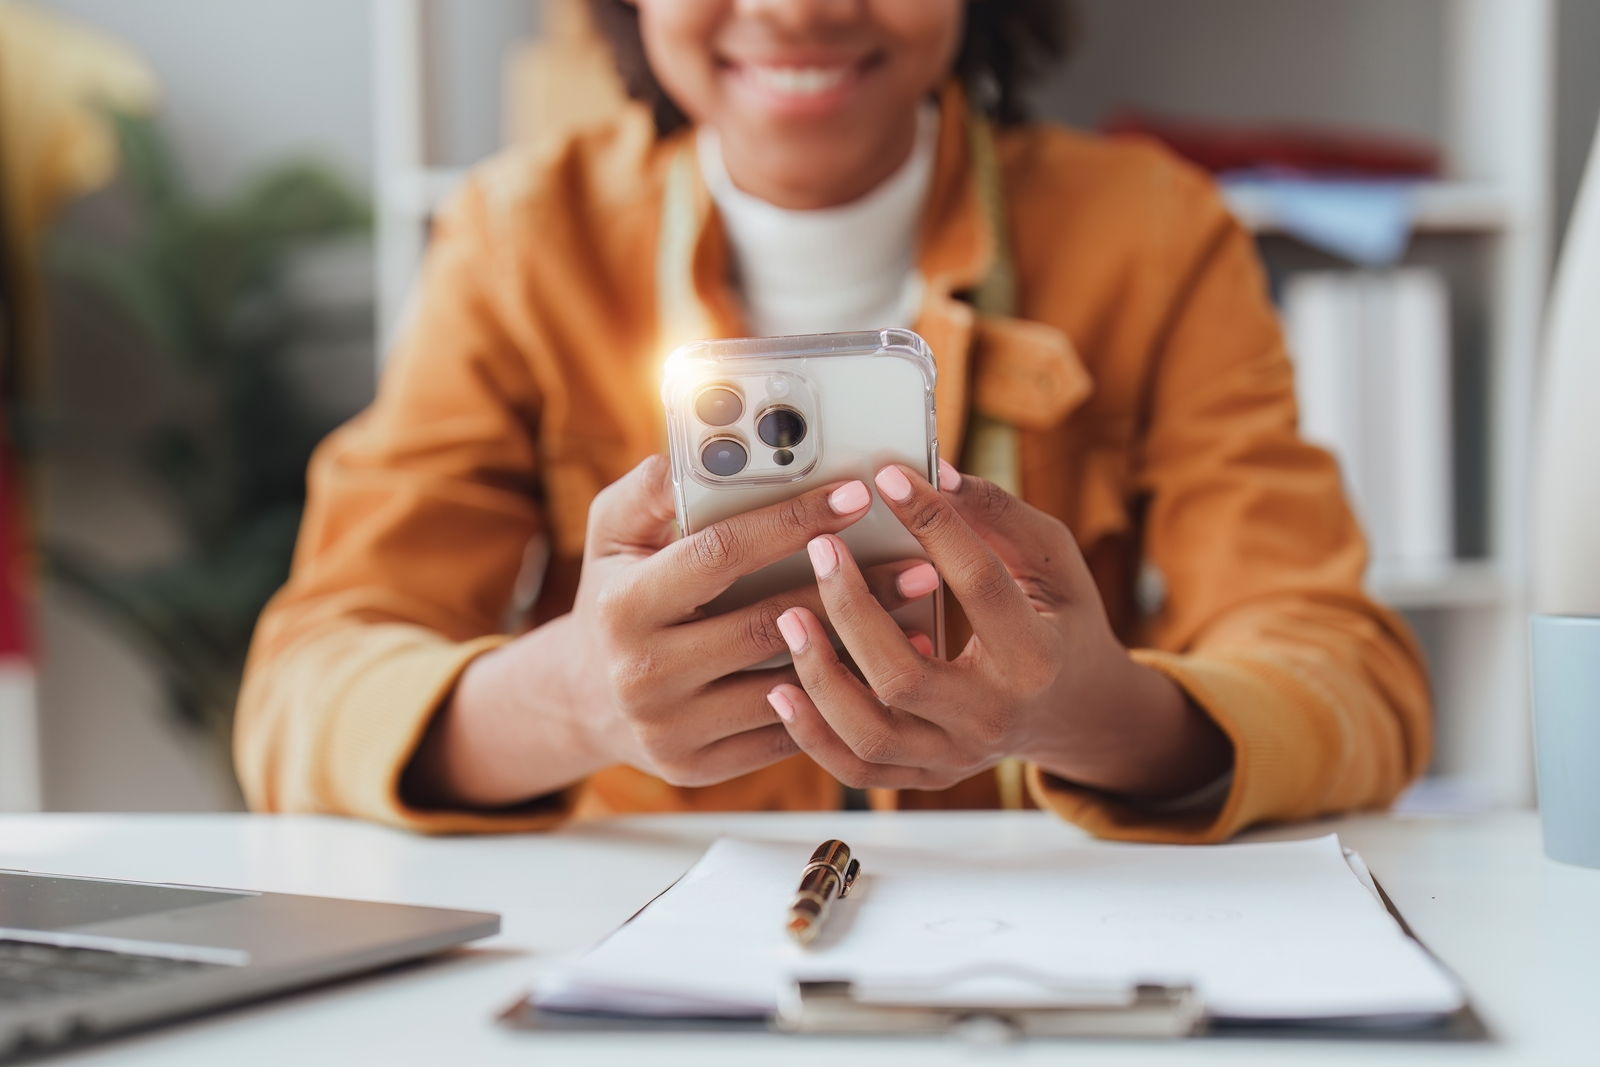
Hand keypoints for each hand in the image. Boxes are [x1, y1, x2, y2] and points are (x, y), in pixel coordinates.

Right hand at [405, 455, 932, 807]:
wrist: (587, 699)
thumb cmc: (617, 595)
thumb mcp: (611, 535)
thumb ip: (648, 489)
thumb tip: (690, 449)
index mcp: (624, 604)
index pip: (720, 555)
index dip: (791, 522)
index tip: (855, 494)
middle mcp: (643, 672)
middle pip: (767, 625)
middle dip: (850, 591)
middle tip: (921, 561)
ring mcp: (672, 727)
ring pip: (787, 685)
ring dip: (859, 651)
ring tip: (918, 616)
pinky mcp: (699, 767)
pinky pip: (783, 732)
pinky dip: (837, 700)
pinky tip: (883, 671)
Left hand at [767, 459, 1232, 800]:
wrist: (1075, 709)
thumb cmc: (1060, 620)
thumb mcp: (1051, 559)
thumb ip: (995, 515)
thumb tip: (934, 473)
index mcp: (1036, 657)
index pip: (977, 584)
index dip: (933, 525)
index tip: (889, 479)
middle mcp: (994, 717)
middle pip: (904, 675)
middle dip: (852, 608)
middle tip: (820, 549)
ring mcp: (956, 756)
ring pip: (870, 733)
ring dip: (819, 676)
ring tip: (788, 618)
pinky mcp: (925, 775)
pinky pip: (856, 768)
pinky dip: (811, 734)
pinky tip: (780, 688)